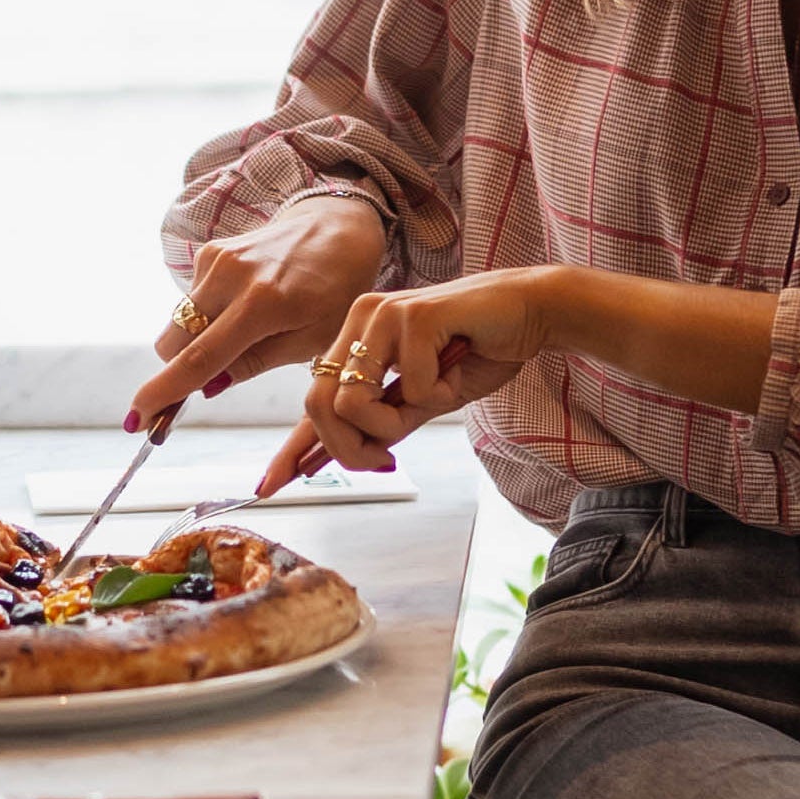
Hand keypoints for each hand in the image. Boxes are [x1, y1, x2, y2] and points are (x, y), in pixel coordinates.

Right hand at [133, 191, 390, 435]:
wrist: (336, 228)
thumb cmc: (335, 291)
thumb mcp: (311, 340)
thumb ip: (254, 363)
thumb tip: (204, 388)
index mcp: (262, 304)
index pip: (199, 358)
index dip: (164, 392)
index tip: (138, 417)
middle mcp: (231, 277)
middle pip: (173, 343)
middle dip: (179, 370)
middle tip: (204, 385)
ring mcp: (216, 259)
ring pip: (179, 324)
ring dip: (198, 341)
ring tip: (246, 334)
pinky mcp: (211, 251)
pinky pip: (193, 302)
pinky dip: (208, 316)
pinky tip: (244, 307)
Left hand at [257, 270, 551, 493]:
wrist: (529, 314)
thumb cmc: (480, 351)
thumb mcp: (426, 399)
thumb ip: (388, 422)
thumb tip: (357, 456)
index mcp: (356, 340)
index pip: (315, 400)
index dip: (292, 448)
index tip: (270, 484)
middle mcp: (359, 322)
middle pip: (319, 405)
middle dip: (351, 448)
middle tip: (388, 457)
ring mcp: (381, 315)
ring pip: (352, 402)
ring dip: (396, 421)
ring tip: (435, 397)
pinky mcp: (412, 314)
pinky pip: (410, 387)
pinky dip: (440, 392)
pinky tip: (460, 366)